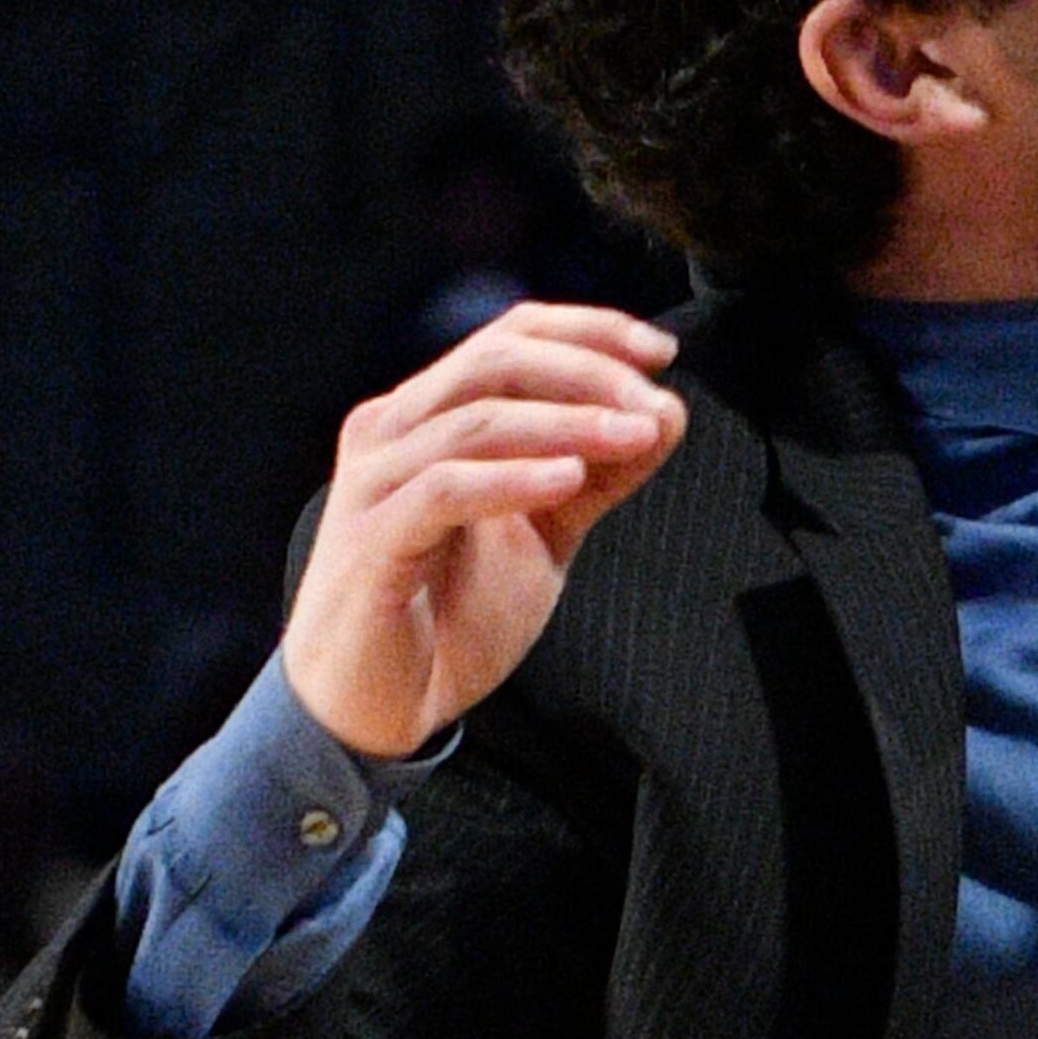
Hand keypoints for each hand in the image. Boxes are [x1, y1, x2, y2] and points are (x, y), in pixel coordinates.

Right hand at [279, 303, 686, 757]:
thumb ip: (598, 474)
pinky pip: (445, 490)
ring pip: (475, 420)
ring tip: (635, 437)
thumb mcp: (545, 535)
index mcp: (428, 415)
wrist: (377, 707)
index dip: (587, 331)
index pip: (508, 337)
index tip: (660, 351)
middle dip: (588, 373)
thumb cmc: (446, 615)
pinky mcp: (371, 541)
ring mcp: (374, 482)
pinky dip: (513, 478)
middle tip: (653, 404)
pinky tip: (569, 479)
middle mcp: (392, 431)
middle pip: (495, 361)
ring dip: (568, 423)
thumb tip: (666, 413)